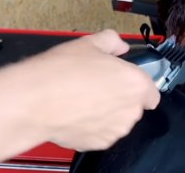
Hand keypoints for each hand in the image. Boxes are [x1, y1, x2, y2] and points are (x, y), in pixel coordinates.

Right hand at [15, 29, 160, 150]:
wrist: (33, 101)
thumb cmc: (60, 73)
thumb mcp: (90, 43)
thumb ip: (112, 41)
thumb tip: (119, 45)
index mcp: (136, 83)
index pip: (151, 91)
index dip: (137, 86)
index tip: (124, 82)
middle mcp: (131, 110)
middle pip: (134, 106)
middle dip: (119, 98)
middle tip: (98, 86)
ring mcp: (115, 130)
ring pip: (118, 121)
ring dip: (107, 113)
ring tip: (83, 98)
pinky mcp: (98, 143)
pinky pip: (102, 133)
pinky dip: (92, 126)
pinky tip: (76, 112)